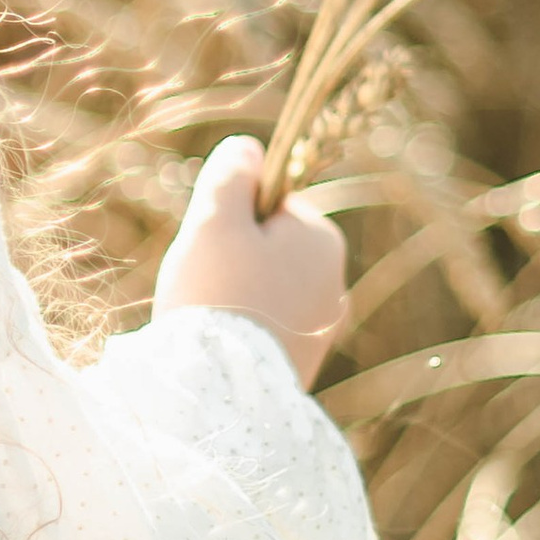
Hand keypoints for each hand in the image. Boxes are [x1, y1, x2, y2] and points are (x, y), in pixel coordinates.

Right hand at [153, 137, 348, 389]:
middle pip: (269, 249)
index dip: (232, 218)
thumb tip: (248, 148)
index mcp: (322, 238)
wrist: (222, 390)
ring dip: (238, 295)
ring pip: (267, 290)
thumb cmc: (216, 294)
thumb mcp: (214, 219)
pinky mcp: (305, 364)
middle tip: (204, 282)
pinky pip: (269, 329)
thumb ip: (231, 175)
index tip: (211, 244)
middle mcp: (335, 281)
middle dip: (235, 258)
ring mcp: (323, 328)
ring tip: (211, 318)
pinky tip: (222, 347)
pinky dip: (245, 330)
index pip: (272, 207)